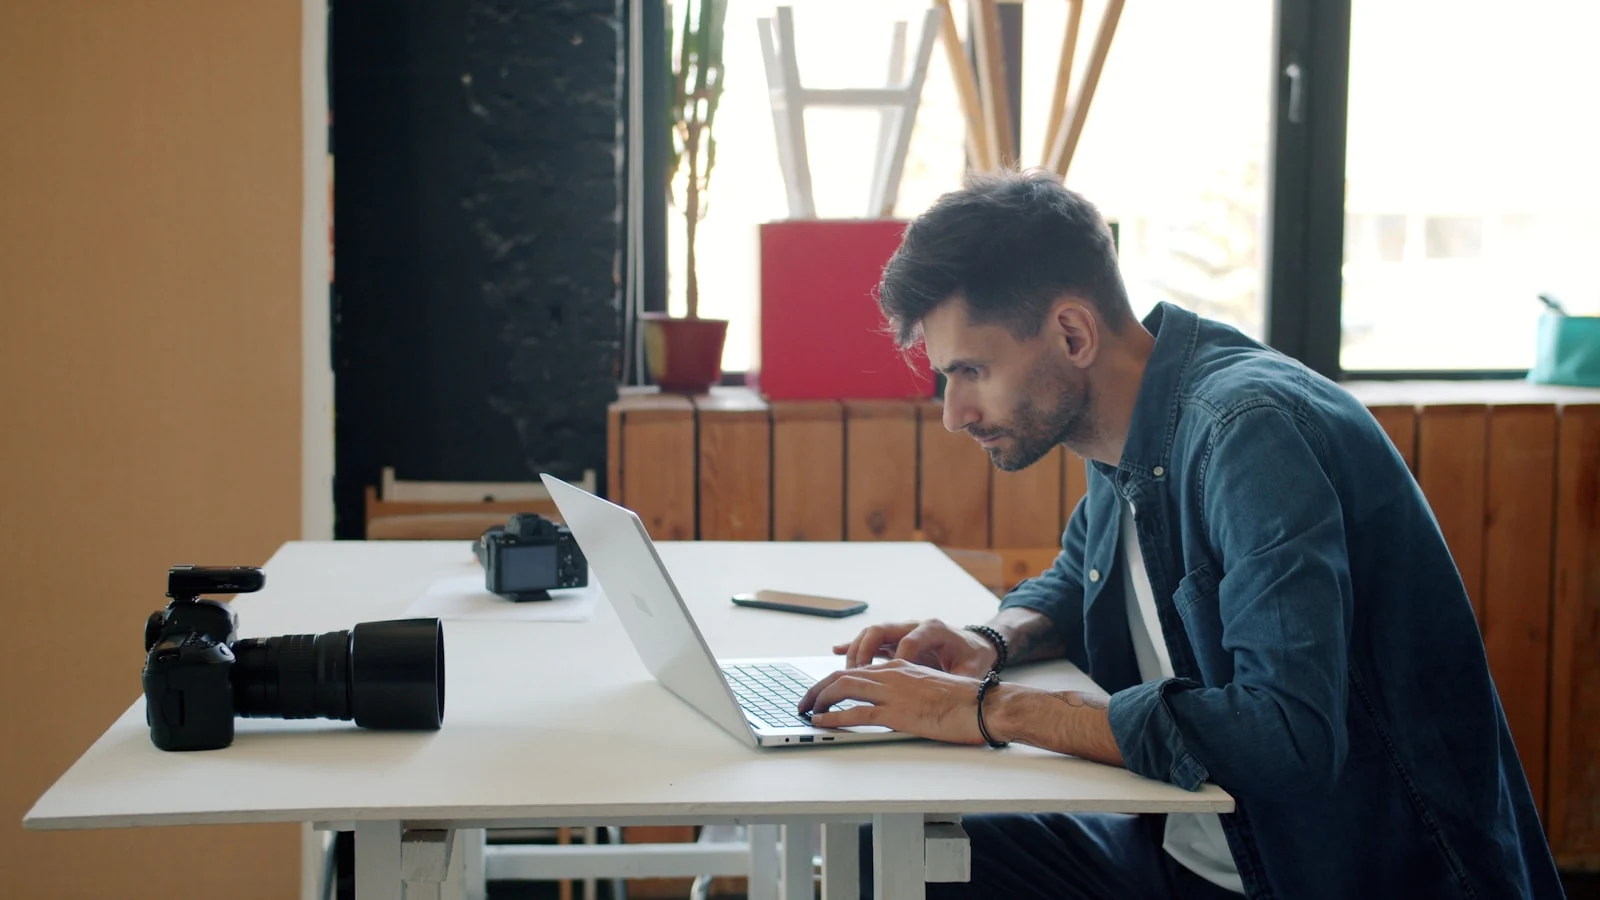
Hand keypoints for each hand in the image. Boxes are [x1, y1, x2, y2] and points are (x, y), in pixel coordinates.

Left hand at [798, 659, 987, 744]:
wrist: (985, 705)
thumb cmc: (965, 702)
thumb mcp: (931, 688)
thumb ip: (909, 691)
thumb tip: (895, 705)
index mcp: (900, 666)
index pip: (858, 669)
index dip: (833, 681)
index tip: (820, 692)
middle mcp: (893, 673)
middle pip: (842, 675)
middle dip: (817, 688)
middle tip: (803, 702)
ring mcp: (893, 692)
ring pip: (842, 688)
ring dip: (818, 700)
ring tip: (806, 712)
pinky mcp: (897, 713)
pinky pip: (855, 713)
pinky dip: (832, 717)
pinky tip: (820, 723)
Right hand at [831, 618, 997, 675]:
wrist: (974, 645)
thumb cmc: (973, 656)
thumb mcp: (972, 669)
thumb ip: (961, 679)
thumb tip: (957, 693)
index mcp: (933, 629)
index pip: (909, 640)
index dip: (897, 658)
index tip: (890, 676)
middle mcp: (913, 626)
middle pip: (880, 631)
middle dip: (864, 651)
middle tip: (854, 674)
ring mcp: (902, 632)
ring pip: (870, 634)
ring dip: (856, 651)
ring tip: (847, 673)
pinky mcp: (895, 641)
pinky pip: (870, 640)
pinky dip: (853, 646)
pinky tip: (836, 651)